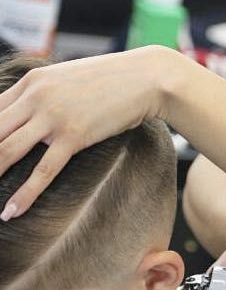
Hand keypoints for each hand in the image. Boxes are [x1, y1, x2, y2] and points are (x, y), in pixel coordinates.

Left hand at [0, 46, 171, 219]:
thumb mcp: (69, 77)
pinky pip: (43, 170)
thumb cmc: (113, 78)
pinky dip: (24, 195)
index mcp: (32, 82)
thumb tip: (29, 114)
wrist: (148, 77)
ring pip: (6, 151)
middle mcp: (36, 97)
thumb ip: (44, 93)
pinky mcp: (75, 135)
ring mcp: (54, 116)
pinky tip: (10, 212)